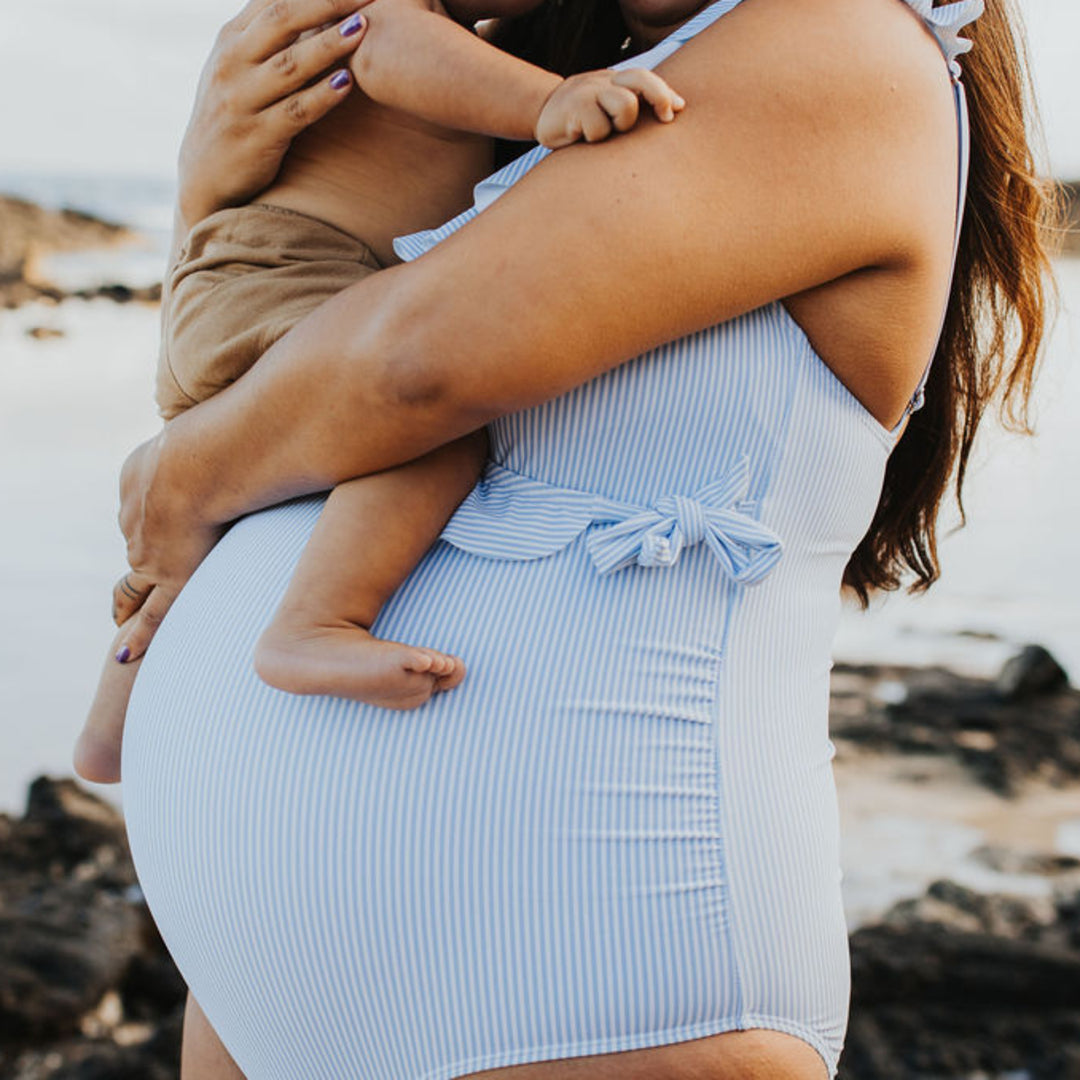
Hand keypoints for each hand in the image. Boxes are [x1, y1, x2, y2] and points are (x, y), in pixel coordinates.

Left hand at [111, 435, 224, 662]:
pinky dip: (137, 634)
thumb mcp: (213, 424)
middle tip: (143, 568)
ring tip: (122, 616)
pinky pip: (152, 614)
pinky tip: (125, 655)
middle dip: (143, 553)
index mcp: (139, 475)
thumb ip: (232, 435)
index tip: (162, 520)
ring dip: (132, 596)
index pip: (144, 503)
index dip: (154, 514)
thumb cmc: (224, 436)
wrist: (203, 464)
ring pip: (136, 581)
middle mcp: (135, 517)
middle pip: (137, 542)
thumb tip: (271, 427)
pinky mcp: (171, 578)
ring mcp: (151, 552)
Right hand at [177, 0, 373, 227]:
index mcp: (231, 39)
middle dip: (328, 0)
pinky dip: (322, 95)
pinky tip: (347, 82)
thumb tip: (312, 8)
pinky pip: (296, 111)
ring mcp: (242, 100)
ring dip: (330, 44)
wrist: (204, 177)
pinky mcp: (257, 137)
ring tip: (363, 26)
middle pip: (283, 19)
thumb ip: (268, 36)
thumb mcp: (239, 67)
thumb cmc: (234, 115)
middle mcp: (232, 63)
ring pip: (291, 64)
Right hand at [535, 68, 685, 149]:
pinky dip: (595, 138)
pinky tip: (581, 137)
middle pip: (641, 82)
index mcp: (616, 81)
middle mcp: (604, 82)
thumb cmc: (585, 119)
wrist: (544, 115)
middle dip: (656, 99)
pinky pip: (598, 128)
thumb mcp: (611, 107)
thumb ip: (640, 105)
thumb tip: (679, 107)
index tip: (672, 113)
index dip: (663, 94)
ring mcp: (589, 92)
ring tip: (603, 132)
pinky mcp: (573, 108)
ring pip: (625, 106)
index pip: (645, 77)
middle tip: (661, 120)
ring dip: (620, 125)